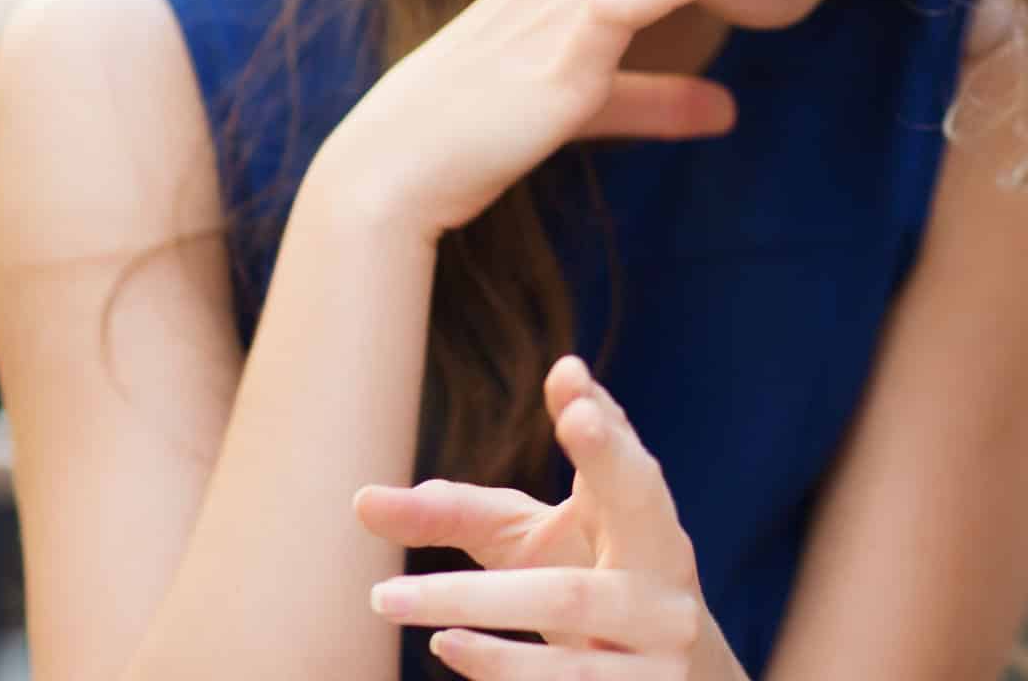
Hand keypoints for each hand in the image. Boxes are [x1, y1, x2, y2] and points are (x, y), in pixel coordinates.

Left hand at [357, 357, 743, 678]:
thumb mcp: (526, 545)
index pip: (628, 463)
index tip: (569, 377)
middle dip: (598, 463)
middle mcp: (666, 572)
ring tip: (387, 595)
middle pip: (626, 514)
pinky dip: (501, 663)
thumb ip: (456, 516)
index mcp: (647, 520)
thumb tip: (361, 500)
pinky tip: (445, 643)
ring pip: (570, 605)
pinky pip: (567, 678)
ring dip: (475, 600)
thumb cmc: (582, 586)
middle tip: (568, 422)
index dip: (604, 428)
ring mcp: (663, 638)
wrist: (664, 678)